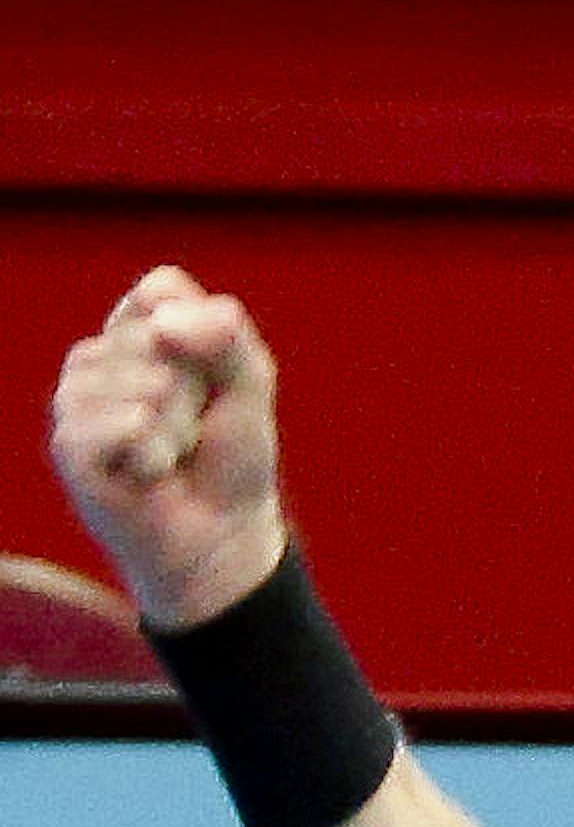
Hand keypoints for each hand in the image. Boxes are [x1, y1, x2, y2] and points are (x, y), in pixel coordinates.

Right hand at [49, 265, 287, 628]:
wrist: (225, 535)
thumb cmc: (232, 460)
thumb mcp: (250, 386)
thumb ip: (228, 337)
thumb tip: (165, 323)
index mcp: (134, 333)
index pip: (163, 290)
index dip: (208, 340)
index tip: (214, 385)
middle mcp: (97, 358)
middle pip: (160, 337)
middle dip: (199, 391)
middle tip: (195, 431)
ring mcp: (75, 400)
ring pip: (145, 383)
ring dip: (180, 427)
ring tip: (174, 454)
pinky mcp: (70, 445)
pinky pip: (124, 423)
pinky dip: (157, 452)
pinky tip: (152, 474)